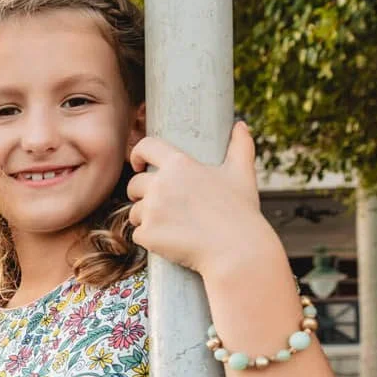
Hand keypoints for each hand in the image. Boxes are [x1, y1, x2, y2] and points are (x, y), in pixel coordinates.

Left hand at [126, 121, 278, 279]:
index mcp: (179, 165)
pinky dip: (149, 239)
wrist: (237, 251)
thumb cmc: (241, 212)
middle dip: (141, 194)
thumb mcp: (242, 174)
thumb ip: (240, 146)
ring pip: (135, 212)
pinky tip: (168, 242)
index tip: (138, 163)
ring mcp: (152, 210)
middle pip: (134, 184)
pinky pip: (137, 235)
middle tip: (158, 205)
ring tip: (170, 226)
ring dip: (146, 219)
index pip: (146, 147)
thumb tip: (241, 124)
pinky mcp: (148, 234)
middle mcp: (161, 184)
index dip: (138, 154)